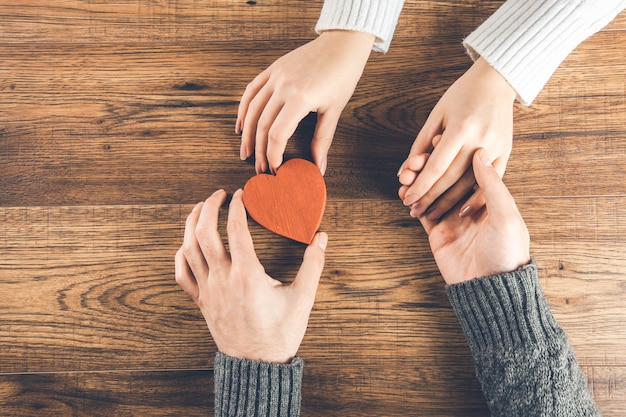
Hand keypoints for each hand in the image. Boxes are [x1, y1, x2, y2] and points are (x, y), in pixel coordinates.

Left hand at [175, 189, 327, 362]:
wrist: (257, 366)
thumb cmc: (280, 333)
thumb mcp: (303, 298)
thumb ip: (313, 265)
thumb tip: (321, 237)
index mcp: (247, 275)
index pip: (236, 228)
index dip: (237, 205)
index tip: (242, 194)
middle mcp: (223, 279)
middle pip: (204, 232)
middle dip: (208, 207)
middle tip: (219, 194)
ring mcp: (208, 291)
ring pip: (189, 249)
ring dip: (192, 224)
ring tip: (201, 209)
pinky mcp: (201, 302)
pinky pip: (182, 274)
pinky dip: (181, 254)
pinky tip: (187, 244)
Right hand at [237, 30, 374, 174]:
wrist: (341, 46)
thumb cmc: (342, 77)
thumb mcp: (334, 111)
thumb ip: (322, 140)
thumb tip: (319, 166)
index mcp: (300, 99)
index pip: (277, 134)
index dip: (273, 155)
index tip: (275, 168)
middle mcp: (283, 87)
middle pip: (262, 125)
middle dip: (259, 151)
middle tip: (260, 169)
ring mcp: (275, 76)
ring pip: (252, 109)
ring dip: (247, 134)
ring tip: (246, 153)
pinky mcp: (272, 69)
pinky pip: (251, 91)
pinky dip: (243, 109)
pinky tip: (241, 125)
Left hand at [398, 58, 516, 219]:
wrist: (496, 81)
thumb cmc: (461, 96)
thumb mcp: (437, 115)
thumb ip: (421, 144)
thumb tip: (404, 171)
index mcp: (461, 128)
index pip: (436, 166)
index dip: (421, 186)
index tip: (408, 199)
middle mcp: (480, 139)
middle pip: (451, 178)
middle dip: (431, 197)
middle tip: (415, 211)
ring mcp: (496, 147)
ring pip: (470, 183)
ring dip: (450, 202)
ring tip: (432, 213)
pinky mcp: (506, 152)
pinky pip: (492, 181)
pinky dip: (477, 197)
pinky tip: (463, 210)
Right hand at [418, 149, 529, 284]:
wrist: (490, 290)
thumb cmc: (506, 253)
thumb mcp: (505, 216)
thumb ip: (492, 185)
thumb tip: (480, 154)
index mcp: (489, 198)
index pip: (466, 168)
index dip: (451, 154)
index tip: (438, 140)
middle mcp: (469, 205)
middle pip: (445, 178)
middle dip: (429, 167)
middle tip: (416, 159)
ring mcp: (452, 218)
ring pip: (430, 191)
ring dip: (417, 181)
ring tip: (405, 174)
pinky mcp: (437, 233)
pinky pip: (421, 211)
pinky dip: (411, 200)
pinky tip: (403, 191)